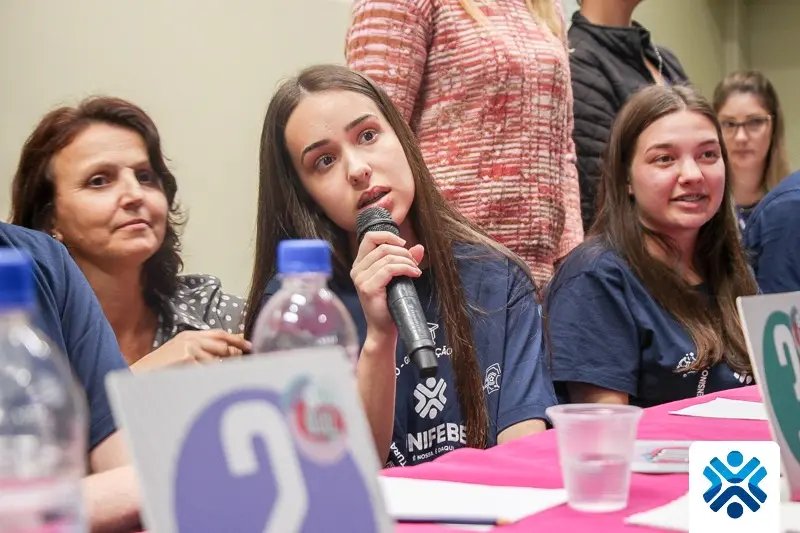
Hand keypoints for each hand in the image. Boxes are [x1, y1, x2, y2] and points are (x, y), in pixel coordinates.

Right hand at [131, 330, 251, 371]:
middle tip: (239, 365)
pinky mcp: (187, 359)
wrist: (138, 377)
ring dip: (217, 373)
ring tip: (208, 380)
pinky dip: (207, 379)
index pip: (219, 334)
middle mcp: (191, 339)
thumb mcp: (180, 353)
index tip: (249, 346)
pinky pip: (206, 372)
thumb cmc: (160, 370)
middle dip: (232, 357)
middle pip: (222, 347)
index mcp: (189, 335)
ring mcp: (189, 349)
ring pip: (215, 363)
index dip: (236, 340)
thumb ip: (201, 351)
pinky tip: (197, 383)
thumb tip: (227, 355)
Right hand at [350, 231, 424, 339]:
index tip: (403, 244)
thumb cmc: (389, 304)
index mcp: (360, 264)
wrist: (383, 328)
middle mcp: (357, 270)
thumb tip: (419, 247)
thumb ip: (405, 260)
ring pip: (387, 258)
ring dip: (406, 261)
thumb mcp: (397, 277)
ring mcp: (360, 279)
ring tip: (415, 270)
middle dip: (403, 252)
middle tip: (414, 262)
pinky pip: (389, 269)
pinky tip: (414, 273)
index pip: (370, 237)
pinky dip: (405, 268)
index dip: (388, 236)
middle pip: (382, 247)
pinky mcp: (368, 288)